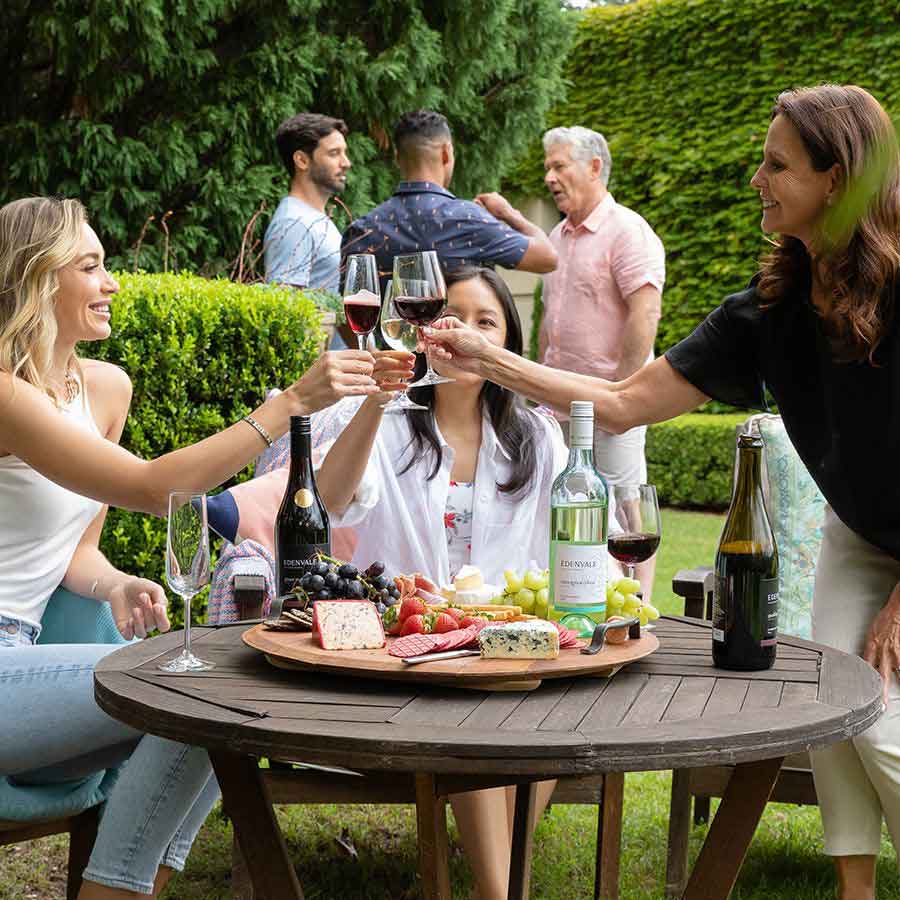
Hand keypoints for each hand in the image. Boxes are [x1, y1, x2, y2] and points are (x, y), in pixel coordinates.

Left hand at [108, 576, 170, 639]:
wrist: (122, 586)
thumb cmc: (141, 587)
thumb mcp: (154, 589)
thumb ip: (160, 598)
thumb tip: (162, 608)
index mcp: (158, 615)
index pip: (164, 625)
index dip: (162, 619)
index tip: (157, 606)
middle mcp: (148, 623)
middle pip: (152, 625)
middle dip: (148, 611)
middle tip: (143, 596)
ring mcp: (136, 626)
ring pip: (141, 634)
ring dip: (139, 622)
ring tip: (135, 609)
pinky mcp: (124, 628)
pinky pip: (128, 636)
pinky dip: (129, 630)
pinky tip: (129, 620)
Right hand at [293, 350, 377, 412]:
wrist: (299, 397)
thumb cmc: (312, 382)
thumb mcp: (322, 364)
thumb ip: (338, 361)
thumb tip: (358, 359)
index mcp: (330, 356)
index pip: (357, 353)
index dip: (368, 357)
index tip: (372, 361)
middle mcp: (332, 365)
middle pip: (361, 364)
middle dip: (370, 369)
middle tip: (372, 373)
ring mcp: (334, 378)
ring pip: (361, 378)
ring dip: (370, 380)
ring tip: (373, 382)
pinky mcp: (337, 392)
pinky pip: (358, 390)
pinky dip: (369, 390)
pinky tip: (374, 389)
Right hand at [371, 350, 415, 398]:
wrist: (374, 396)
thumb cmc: (384, 379)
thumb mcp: (393, 370)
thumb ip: (401, 363)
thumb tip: (412, 360)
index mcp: (373, 358)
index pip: (386, 353)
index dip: (400, 354)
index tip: (412, 356)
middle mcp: (369, 366)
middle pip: (383, 361)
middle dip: (399, 362)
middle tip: (411, 364)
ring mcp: (370, 377)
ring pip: (384, 373)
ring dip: (400, 373)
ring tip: (411, 374)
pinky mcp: (373, 389)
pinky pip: (385, 387)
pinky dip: (396, 386)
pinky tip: (405, 385)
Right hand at [421, 317, 493, 375]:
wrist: (481, 359)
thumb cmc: (474, 343)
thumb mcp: (456, 335)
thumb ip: (438, 334)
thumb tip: (424, 330)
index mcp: (447, 323)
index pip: (429, 325)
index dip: (423, 332)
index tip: (422, 338)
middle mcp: (444, 333)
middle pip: (426, 337)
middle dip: (426, 343)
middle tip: (423, 348)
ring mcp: (444, 344)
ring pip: (429, 347)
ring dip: (435, 350)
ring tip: (444, 353)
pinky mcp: (444, 354)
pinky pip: (434, 355)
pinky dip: (440, 356)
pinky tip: (449, 356)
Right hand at [474, 191, 516, 223]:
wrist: (508, 213)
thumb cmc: (496, 214)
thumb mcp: (486, 211)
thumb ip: (480, 205)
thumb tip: (474, 200)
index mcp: (487, 196)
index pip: (478, 197)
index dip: (477, 203)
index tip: (478, 208)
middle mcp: (492, 194)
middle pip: (484, 197)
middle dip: (483, 202)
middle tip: (484, 210)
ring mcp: (497, 195)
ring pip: (489, 198)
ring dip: (488, 203)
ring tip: (490, 210)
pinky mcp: (500, 197)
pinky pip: (494, 199)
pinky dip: (493, 203)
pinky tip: (495, 209)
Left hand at [863, 580, 899, 704]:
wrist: (896, 610)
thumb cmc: (884, 620)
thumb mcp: (871, 633)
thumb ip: (869, 647)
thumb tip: (865, 658)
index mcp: (871, 646)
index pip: (865, 666)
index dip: (864, 679)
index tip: (864, 690)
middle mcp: (882, 651)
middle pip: (881, 675)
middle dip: (881, 691)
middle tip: (882, 704)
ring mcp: (895, 652)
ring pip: (897, 673)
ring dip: (897, 684)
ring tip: (892, 698)